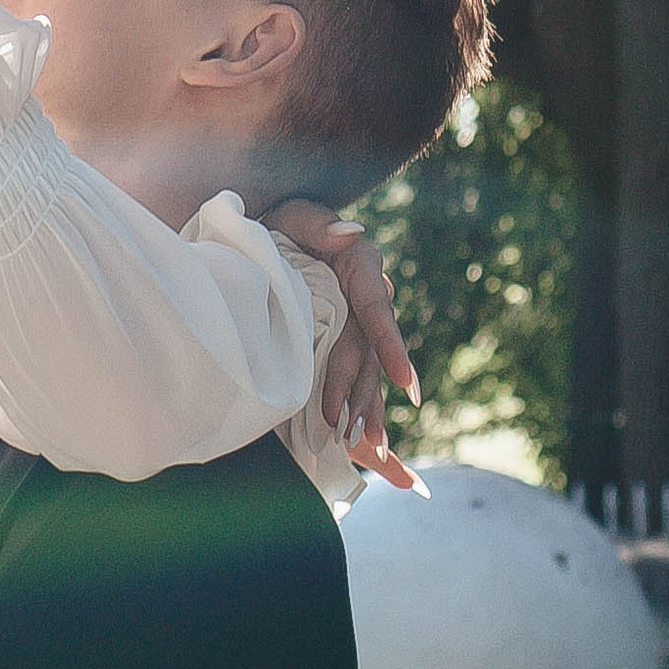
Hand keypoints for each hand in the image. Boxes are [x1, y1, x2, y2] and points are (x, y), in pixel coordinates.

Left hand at [267, 201, 421, 474]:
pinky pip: (357, 382)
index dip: (391, 347)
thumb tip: (351, 233)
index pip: (377, 311)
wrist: (264, 235)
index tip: (405, 382)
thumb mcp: (292, 214)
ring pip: (366, 374)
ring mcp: (355, 326)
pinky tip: (374, 454)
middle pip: (368, 354)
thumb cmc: (279, 221)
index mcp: (360, 268)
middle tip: (346, 428)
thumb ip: (318, 224)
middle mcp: (366, 301)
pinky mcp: (341, 344)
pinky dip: (363, 413)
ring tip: (366, 450)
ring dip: (366, 411)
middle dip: (359, 393)